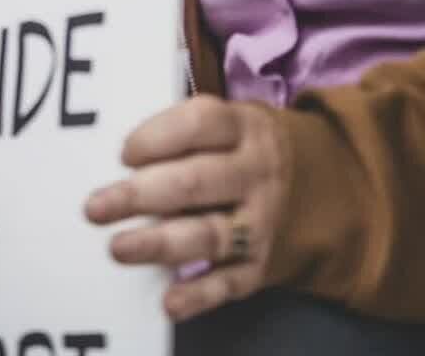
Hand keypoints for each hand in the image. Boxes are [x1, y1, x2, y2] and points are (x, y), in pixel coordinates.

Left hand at [85, 95, 289, 321]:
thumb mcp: (235, 122)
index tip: (124, 154)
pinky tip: (169, 301)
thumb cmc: (249, 150)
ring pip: (207, 235)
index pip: (199, 124)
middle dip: (140, 195)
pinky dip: (199, 294)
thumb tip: (123, 158)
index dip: (156, 137)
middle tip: (96, 207)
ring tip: (118, 247)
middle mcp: (255, 173)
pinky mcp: (261, 265)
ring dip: (159, 244)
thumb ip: (187, 132)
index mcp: (245, 127)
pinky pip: (228, 283)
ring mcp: (261, 221)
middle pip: (194, 182)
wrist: (329, 190)